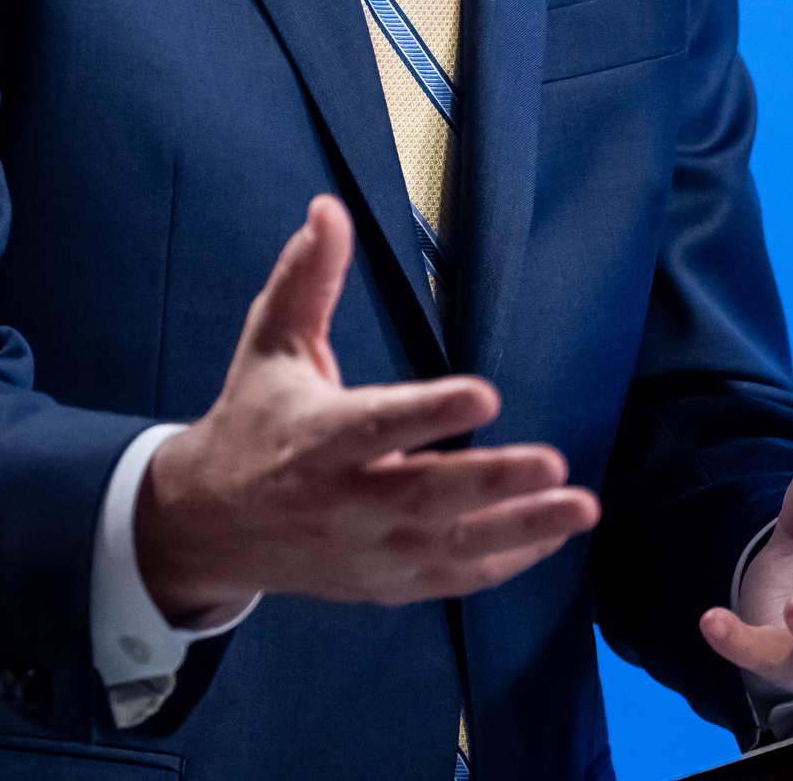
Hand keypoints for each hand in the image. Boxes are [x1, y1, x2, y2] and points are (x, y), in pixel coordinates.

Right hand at [134, 196, 601, 623]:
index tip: (486, 395)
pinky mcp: (382, 583)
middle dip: (492, 483)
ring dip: (520, 530)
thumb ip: (306, 277)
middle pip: (424, 496)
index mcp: (315, 438)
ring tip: (582, 507)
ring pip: (449, 546)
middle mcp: (342, 501)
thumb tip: (329, 208)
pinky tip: (552, 537)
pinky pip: (450, 579)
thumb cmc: (253, 418)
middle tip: (555, 463)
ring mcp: (365, 551)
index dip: (430, 414)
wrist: (210, 524)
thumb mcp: (270, 343)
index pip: (378, 425)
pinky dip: (503, 563)